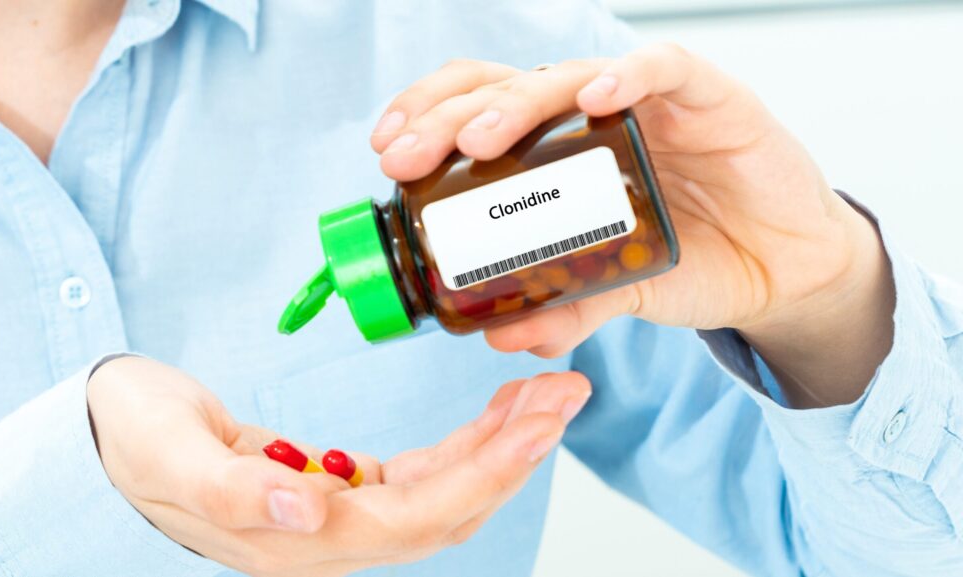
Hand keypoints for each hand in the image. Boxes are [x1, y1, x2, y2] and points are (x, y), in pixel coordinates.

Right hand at [87, 356, 589, 575]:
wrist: (112, 437)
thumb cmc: (133, 440)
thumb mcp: (168, 455)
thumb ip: (234, 492)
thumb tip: (309, 510)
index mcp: (298, 541)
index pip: (417, 517)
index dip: (486, 473)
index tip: (540, 421)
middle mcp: (329, 541)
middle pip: (449, 509)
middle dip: (516, 454)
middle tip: (567, 393)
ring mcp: (338, 517)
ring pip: (444, 493)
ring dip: (500, 447)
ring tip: (546, 395)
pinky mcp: (340, 488)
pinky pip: (420, 475)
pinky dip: (464, 444)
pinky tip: (494, 415)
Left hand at [371, 45, 892, 406]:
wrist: (782, 270)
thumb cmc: (695, 261)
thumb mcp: (616, 292)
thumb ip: (565, 309)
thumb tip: (500, 336)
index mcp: (561, 150)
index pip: (480, 113)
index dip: (429, 122)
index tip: (390, 155)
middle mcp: (594, 116)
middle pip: (504, 91)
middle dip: (447, 118)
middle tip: (406, 156)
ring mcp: (648, 102)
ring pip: (568, 76)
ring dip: (516, 103)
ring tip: (478, 141)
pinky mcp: (709, 98)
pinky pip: (664, 69)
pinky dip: (628, 78)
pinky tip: (598, 100)